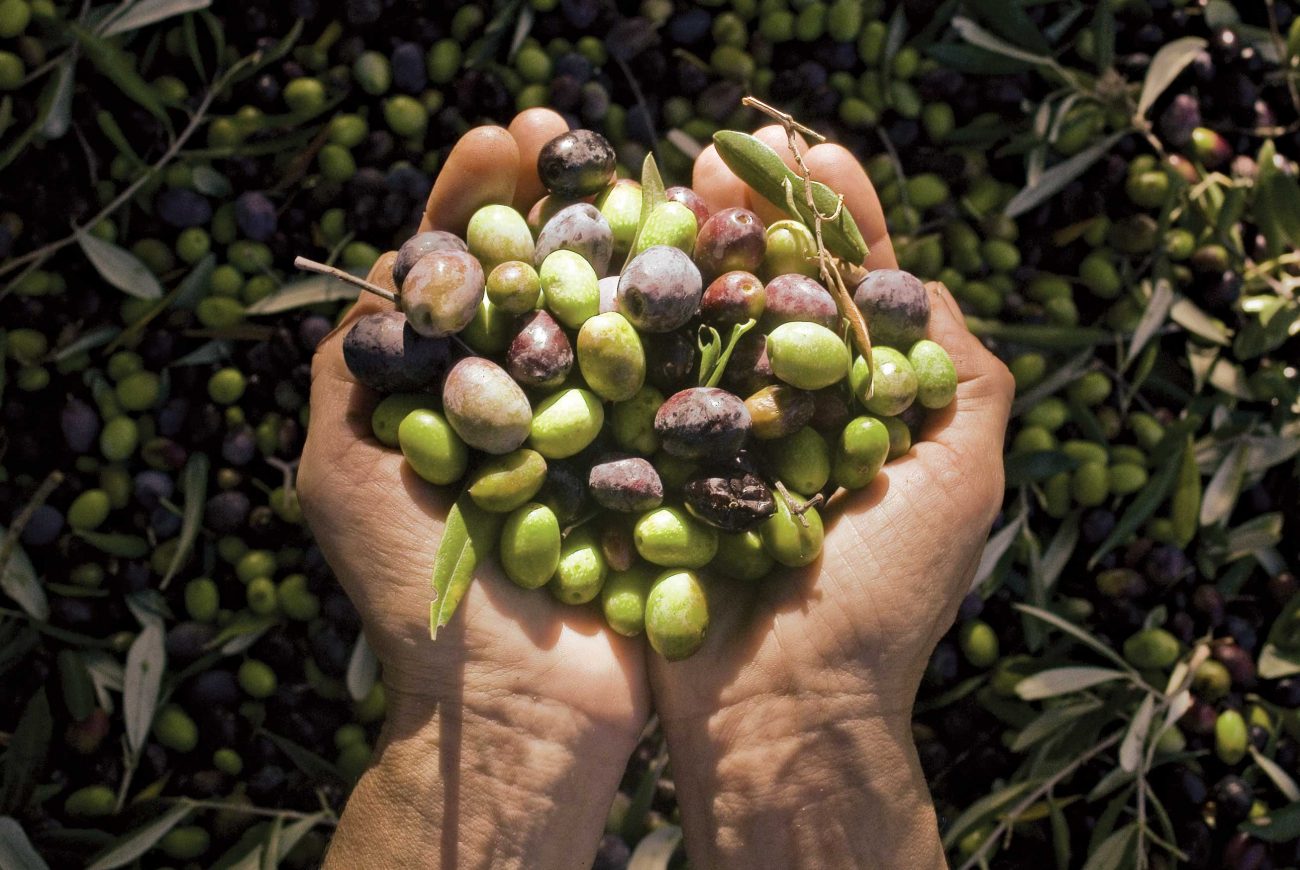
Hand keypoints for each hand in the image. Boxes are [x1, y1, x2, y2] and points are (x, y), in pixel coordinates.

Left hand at [299, 110, 649, 869]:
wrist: (521, 705)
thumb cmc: (418, 589)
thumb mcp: (343, 467)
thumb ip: (354, 365)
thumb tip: (387, 266)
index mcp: (448, 395)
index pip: (459, 273)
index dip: (474, 199)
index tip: (500, 138)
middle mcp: (526, 401)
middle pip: (538, 275)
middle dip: (549, 197)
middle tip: (560, 128)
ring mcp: (599, 427)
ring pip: (611, 311)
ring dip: (620, 234)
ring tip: (638, 163)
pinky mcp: (663, 460)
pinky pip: (675, 371)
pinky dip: (686, 310)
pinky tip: (697, 248)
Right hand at [647, 126, 1014, 867]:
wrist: (781, 703)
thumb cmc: (884, 594)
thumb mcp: (962, 475)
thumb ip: (963, 374)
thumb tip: (922, 281)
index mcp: (857, 403)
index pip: (849, 287)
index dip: (831, 215)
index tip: (809, 152)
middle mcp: (780, 408)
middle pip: (761, 289)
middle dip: (746, 214)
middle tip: (721, 151)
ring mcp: (707, 435)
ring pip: (693, 324)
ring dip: (681, 250)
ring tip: (667, 183)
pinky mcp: (645, 466)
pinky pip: (633, 384)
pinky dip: (624, 323)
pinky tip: (611, 264)